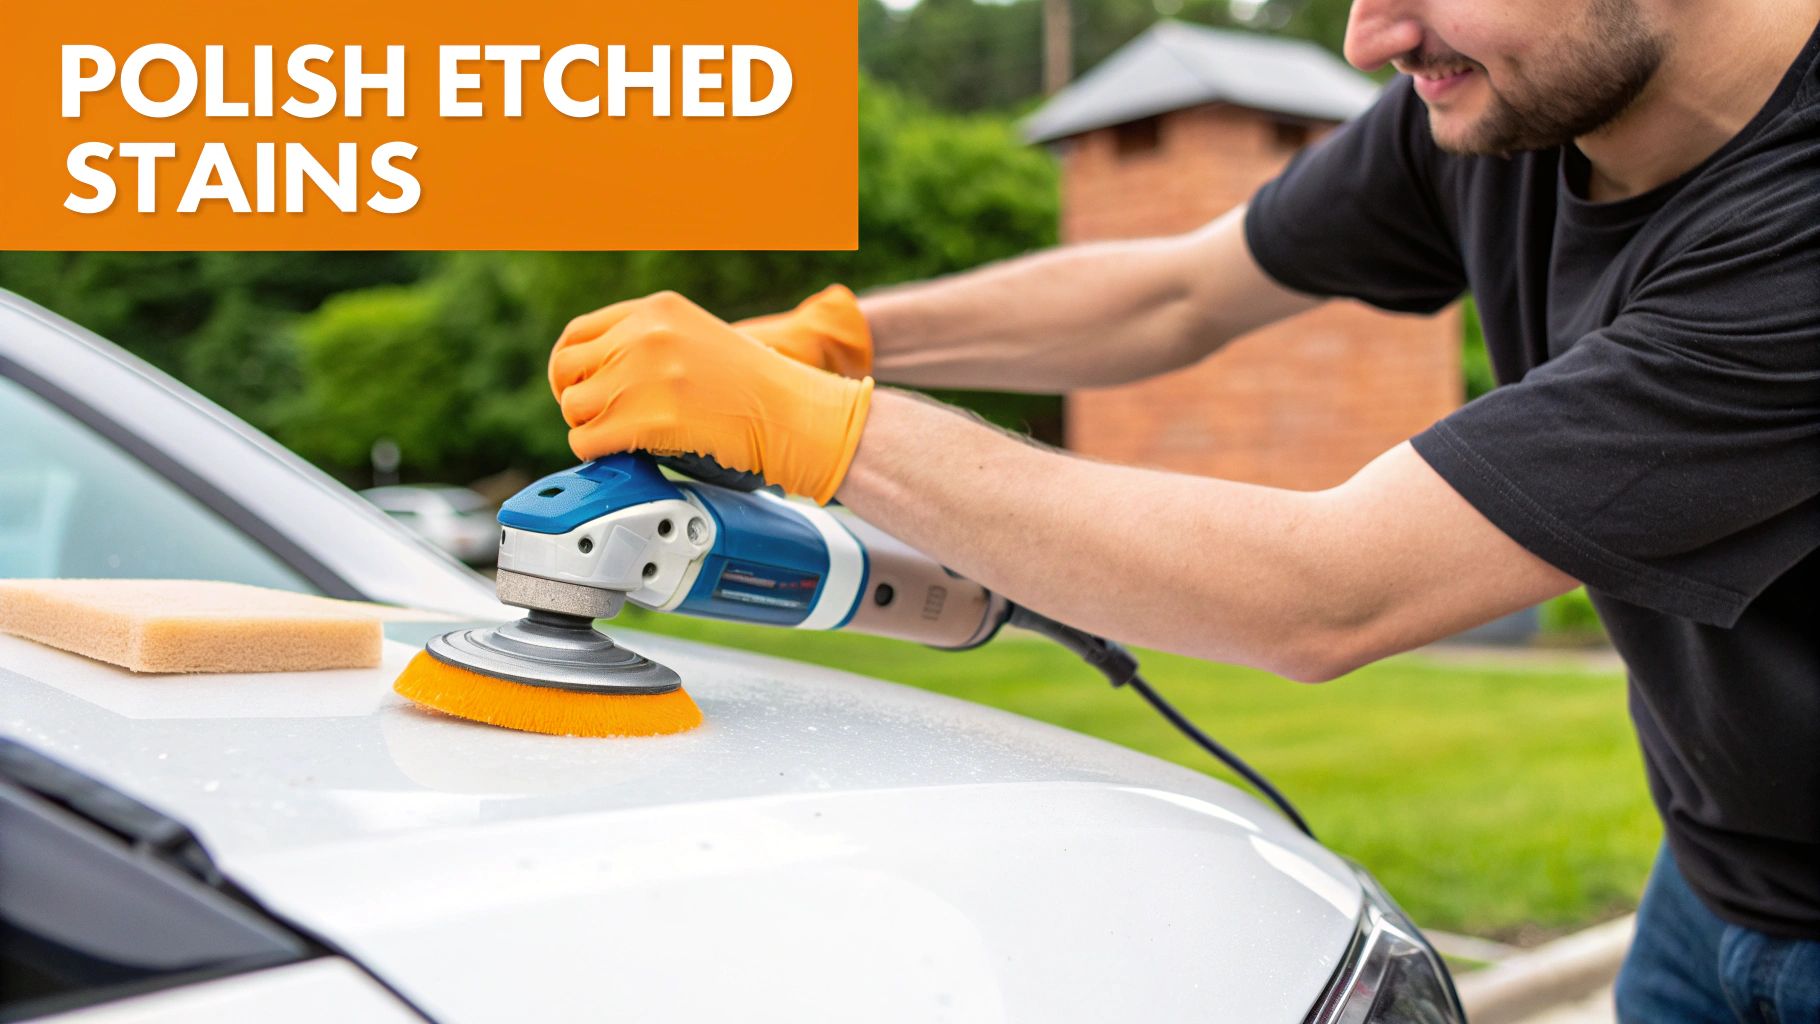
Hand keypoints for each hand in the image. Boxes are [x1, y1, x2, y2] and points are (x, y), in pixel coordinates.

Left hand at [549, 292, 873, 503]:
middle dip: (576, 399)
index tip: (580, 388)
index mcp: (656, 309)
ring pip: (573, 407)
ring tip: (621, 437)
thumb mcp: (698, 338)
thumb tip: (601, 374)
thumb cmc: (758, 387)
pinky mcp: (649, 419)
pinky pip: (587, 440)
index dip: (570, 368)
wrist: (795, 414)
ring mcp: (645, 375)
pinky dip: (599, 453)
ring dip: (590, 428)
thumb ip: (649, 343)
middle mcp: (645, 335)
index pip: (576, 335)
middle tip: (598, 419)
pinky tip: (626, 452)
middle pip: (565, 370)